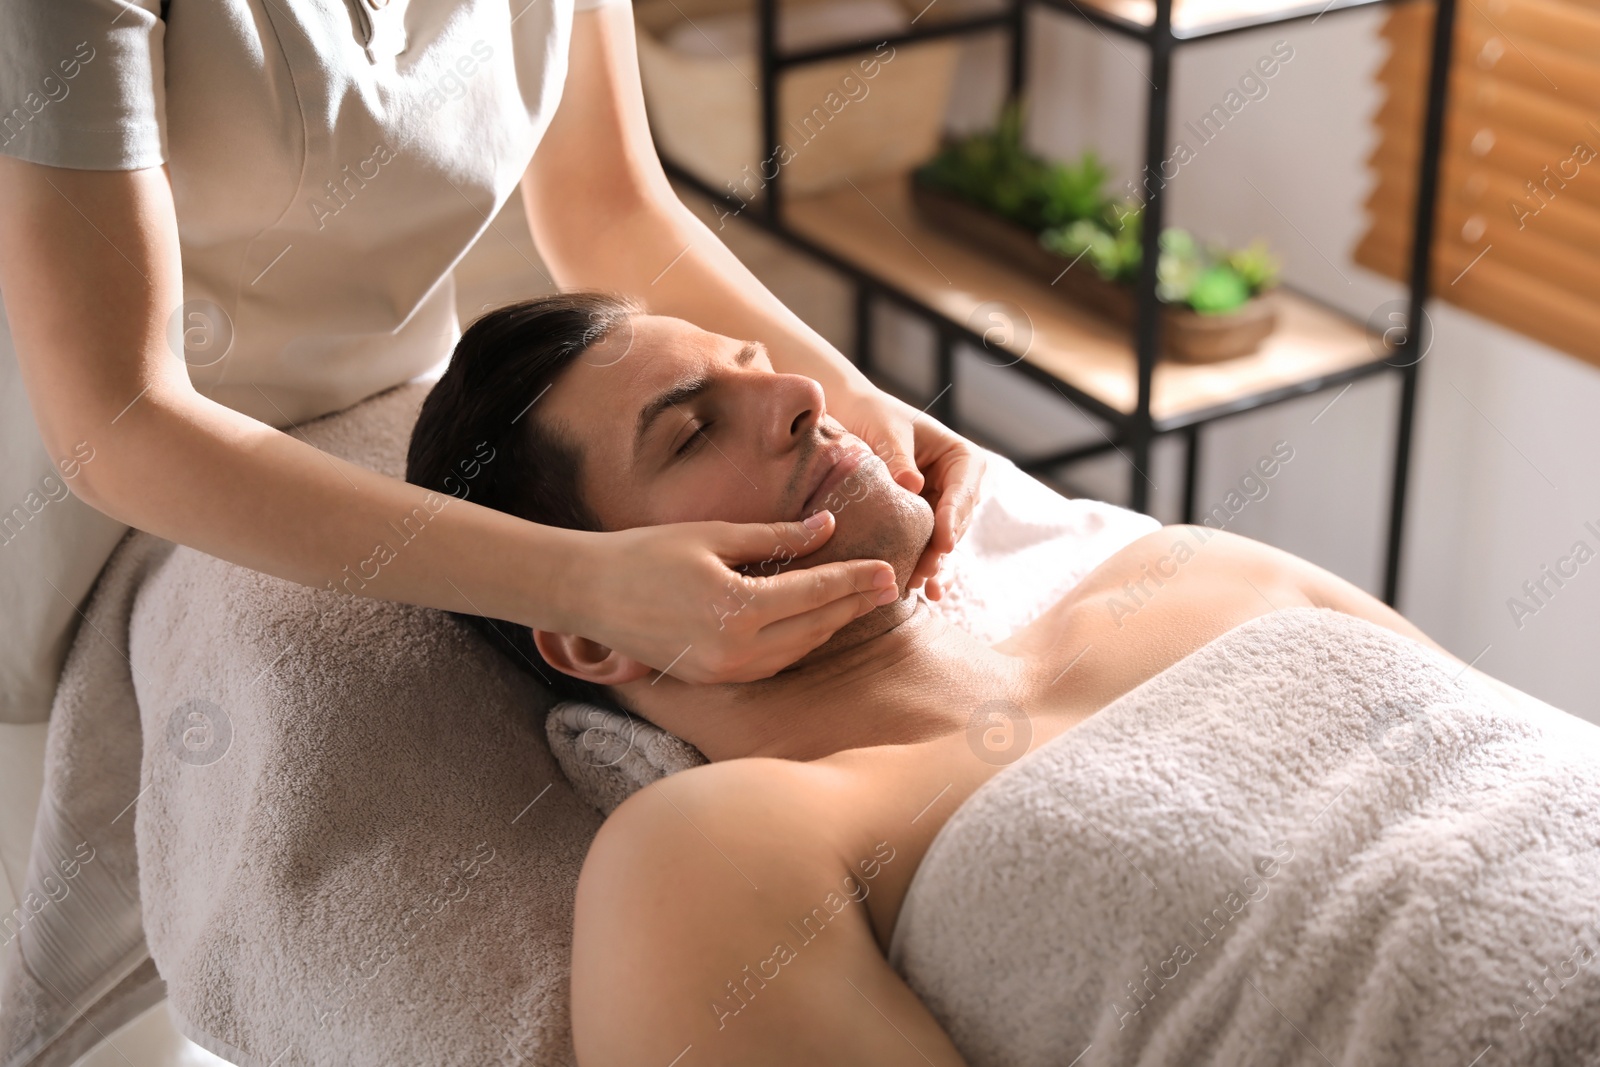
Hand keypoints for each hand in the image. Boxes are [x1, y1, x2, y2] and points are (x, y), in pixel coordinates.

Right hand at [562, 511, 899, 683]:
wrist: (588, 593)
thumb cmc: (645, 554)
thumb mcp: (713, 537)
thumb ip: (775, 537)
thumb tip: (826, 528)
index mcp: (738, 610)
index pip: (814, 594)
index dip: (855, 580)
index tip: (888, 570)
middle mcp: (737, 650)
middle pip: (814, 627)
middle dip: (854, 605)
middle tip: (891, 585)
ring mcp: (724, 670)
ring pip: (797, 651)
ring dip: (831, 626)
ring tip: (860, 603)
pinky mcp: (713, 678)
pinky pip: (772, 664)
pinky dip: (800, 643)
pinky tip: (815, 624)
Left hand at [828, 387, 985, 600]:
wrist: (849, 417)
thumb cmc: (872, 414)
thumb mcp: (886, 430)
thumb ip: (898, 457)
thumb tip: (912, 485)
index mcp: (962, 459)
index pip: (963, 491)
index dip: (954, 517)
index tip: (944, 541)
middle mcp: (958, 487)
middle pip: (956, 524)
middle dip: (940, 550)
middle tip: (923, 572)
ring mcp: (940, 509)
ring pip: (943, 542)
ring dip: (933, 565)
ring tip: (921, 586)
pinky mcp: (921, 525)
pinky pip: (926, 549)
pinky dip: (925, 568)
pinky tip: (923, 592)